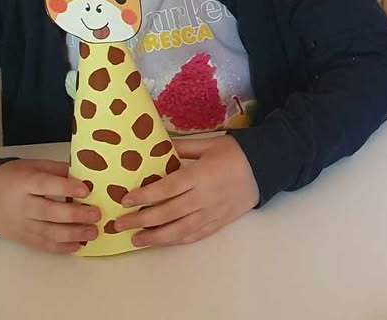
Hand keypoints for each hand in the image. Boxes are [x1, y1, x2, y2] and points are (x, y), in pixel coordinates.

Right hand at [0, 159, 99, 253]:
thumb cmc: (14, 178)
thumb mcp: (33, 166)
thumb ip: (58, 170)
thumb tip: (87, 176)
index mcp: (24, 183)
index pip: (45, 185)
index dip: (66, 188)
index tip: (86, 190)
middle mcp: (21, 206)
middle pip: (49, 213)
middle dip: (75, 215)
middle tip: (96, 215)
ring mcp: (20, 225)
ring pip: (48, 233)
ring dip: (73, 235)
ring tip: (93, 233)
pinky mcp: (21, 239)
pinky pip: (42, 245)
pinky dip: (61, 247)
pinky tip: (78, 245)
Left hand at [114, 135, 258, 246]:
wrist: (266, 168)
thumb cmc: (236, 153)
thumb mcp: (209, 144)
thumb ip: (182, 148)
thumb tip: (156, 147)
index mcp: (200, 175)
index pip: (167, 188)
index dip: (145, 196)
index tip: (125, 200)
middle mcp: (204, 197)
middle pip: (168, 213)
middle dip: (142, 220)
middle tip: (120, 224)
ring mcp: (212, 212)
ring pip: (180, 229)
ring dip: (156, 237)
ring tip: (136, 240)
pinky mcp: (220, 222)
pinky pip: (196, 234)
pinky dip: (177, 240)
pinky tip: (162, 241)